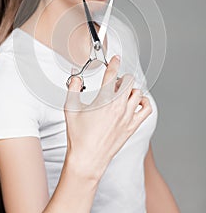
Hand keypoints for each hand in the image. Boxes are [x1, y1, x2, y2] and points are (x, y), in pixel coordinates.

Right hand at [64, 55, 151, 180]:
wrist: (87, 159)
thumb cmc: (79, 137)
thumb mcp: (70, 108)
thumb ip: (73, 88)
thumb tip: (76, 77)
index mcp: (103, 100)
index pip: (112, 75)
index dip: (114, 63)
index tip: (115, 59)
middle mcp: (118, 107)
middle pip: (129, 82)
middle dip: (121, 78)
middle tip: (113, 83)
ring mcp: (127, 117)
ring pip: (138, 93)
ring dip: (131, 89)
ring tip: (122, 93)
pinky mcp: (132, 127)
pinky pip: (146, 109)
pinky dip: (144, 102)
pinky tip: (135, 103)